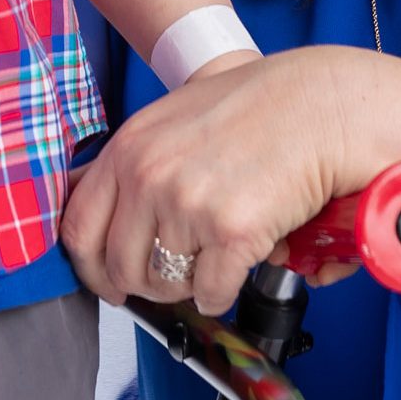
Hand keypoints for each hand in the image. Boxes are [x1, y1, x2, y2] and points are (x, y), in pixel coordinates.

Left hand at [61, 50, 352, 315]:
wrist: (321, 107)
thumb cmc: (259, 108)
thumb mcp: (175, 119)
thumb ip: (136, 160)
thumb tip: (97, 207)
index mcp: (130, 146)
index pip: (79, 226)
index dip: (90, 266)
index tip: (106, 280)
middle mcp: (149, 175)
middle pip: (119, 266)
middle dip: (145, 284)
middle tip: (171, 279)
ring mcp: (187, 204)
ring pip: (166, 283)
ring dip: (190, 284)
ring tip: (214, 260)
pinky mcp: (230, 231)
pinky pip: (211, 292)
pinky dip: (223, 292)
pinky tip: (238, 267)